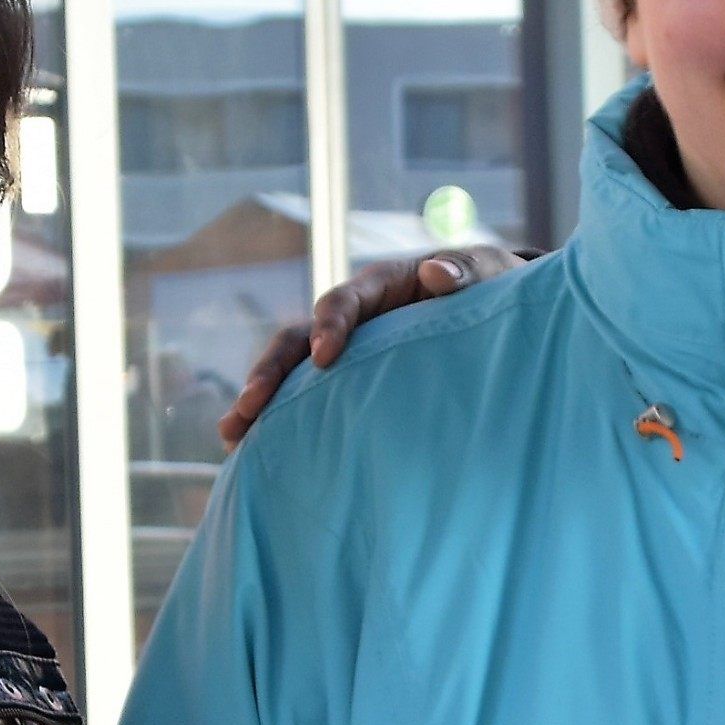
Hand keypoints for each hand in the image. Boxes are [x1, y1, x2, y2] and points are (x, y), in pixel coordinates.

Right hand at [217, 246, 521, 446]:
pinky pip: (306, 395)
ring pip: (291, 370)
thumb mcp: (486, 272)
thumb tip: (437, 274)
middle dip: (270, 371)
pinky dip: (280, 417)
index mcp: (384, 285)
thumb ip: (465, 274)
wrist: (492, 303)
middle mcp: (354, 316)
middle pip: (298, 338)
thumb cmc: (490, 285)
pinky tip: (255, 452)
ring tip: (232, 437)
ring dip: (259, 399)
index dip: (331, 325)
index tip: (324, 358)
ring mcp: (346, 347)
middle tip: (249, 407)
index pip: (346, 300)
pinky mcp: (348, 377)